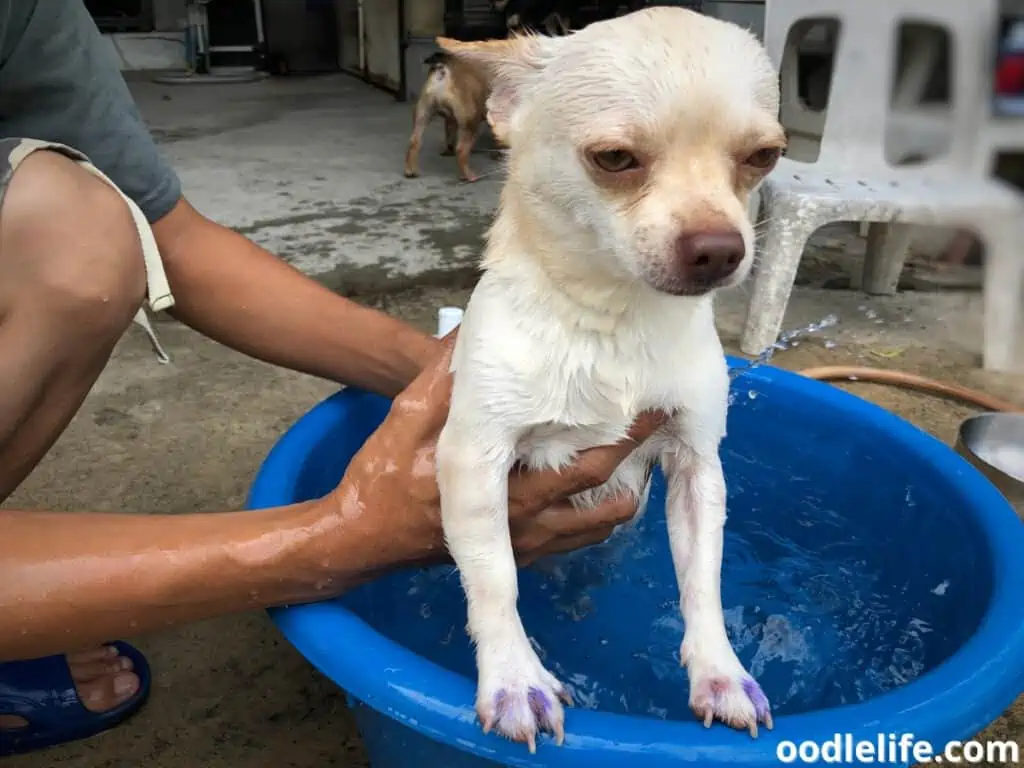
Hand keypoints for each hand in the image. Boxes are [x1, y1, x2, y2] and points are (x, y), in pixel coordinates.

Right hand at [327, 333, 667, 570]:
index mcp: (502, 492)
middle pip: (603, 495)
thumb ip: (447, 375)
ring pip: (601, 523)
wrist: (364, 535)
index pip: (582, 468)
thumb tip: (480, 326)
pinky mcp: (526, 553)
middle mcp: (525, 526)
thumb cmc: (385, 475)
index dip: (625, 438)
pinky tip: (613, 481)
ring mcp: (528, 546)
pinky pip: (582, 536)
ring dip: (626, 488)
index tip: (656, 406)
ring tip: (644, 449)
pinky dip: (604, 511)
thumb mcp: (408, 415)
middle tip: (661, 418)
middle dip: (636, 456)